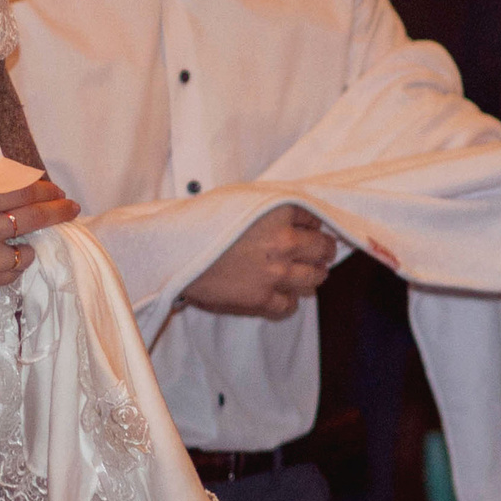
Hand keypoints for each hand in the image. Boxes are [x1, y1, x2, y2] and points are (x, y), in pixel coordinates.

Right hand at [0, 179, 77, 345]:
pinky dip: (14, 266)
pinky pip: (11, 274)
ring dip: (31, 245)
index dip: (42, 189)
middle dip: (58, 211)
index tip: (54, 188)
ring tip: (28, 242)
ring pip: (25, 251)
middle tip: (71, 208)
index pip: (16, 191)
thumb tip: (4, 182)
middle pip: (31, 218)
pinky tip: (8, 260)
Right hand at [181, 205, 338, 319]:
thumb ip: (271, 204)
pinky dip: (289, 299)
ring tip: (312, 274)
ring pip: (314, 278)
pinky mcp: (261, 297)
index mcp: (280, 212)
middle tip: (323, 252)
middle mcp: (284, 242)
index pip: (315, 218)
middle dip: (324, 250)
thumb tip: (295, 210)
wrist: (176, 252)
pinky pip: (288, 304)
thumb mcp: (241, 197)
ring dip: (314, 275)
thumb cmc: (202, 221)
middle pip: (323, 249)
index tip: (311, 228)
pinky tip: (284, 294)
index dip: (313, 224)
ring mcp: (275, 272)